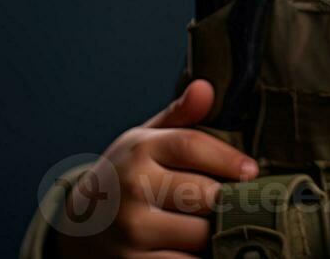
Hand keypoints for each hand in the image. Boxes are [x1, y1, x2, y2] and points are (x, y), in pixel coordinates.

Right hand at [53, 79, 257, 258]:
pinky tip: (203, 248)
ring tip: (225, 225)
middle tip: (244, 202)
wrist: (78, 226)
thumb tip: (205, 87)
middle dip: (228, 199)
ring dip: (218, 232)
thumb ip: (180, 116)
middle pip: (203, 193)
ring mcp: (132, 231)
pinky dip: (200, 257)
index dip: (228, 157)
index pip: (191, 145)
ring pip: (199, 234)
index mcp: (139, 150)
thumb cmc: (125, 177)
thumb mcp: (145, 141)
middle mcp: (133, 188)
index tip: (252, 170)